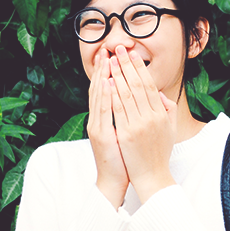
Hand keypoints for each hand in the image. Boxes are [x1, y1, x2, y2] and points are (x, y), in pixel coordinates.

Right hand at [87, 48, 128, 207]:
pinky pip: (103, 112)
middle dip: (103, 68)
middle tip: (106, 50)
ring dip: (102, 77)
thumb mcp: (124, 132)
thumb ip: (126, 115)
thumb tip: (133, 99)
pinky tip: (107, 84)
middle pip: (98, 89)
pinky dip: (104, 96)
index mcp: (103, 118)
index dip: (107, 72)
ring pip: (98, 96)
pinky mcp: (100, 134)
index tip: (112, 55)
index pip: (104, 90)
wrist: (113, 180)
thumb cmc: (122, 158)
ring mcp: (96, 126)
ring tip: (106, 60)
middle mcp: (97, 119)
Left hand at [109, 45, 176, 203]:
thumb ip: (168, 110)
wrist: (152, 177)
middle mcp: (151, 117)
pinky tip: (107, 82)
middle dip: (127, 65)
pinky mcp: (127, 134)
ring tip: (111, 60)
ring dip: (117, 74)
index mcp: (161, 114)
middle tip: (120, 49)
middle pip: (137, 84)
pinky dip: (112, 94)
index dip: (140, 68)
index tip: (133, 54)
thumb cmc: (159, 153)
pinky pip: (118, 109)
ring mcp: (139, 125)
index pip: (149, 84)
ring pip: (126, 93)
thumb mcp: (169, 129)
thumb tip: (160, 94)